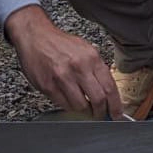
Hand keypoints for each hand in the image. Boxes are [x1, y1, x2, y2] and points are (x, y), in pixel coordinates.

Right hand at [5, 5, 122, 119]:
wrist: (35, 36)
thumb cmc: (60, 44)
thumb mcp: (86, 50)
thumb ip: (97, 70)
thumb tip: (108, 93)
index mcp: (91, 58)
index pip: (110, 87)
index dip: (115, 105)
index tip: (116, 114)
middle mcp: (78, 67)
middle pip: (98, 100)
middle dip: (100, 112)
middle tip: (100, 116)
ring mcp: (62, 77)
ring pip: (80, 106)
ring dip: (84, 112)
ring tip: (83, 108)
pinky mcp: (48, 86)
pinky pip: (63, 105)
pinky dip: (69, 107)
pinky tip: (69, 100)